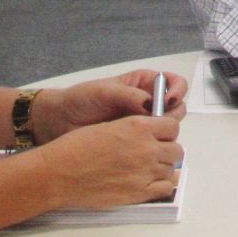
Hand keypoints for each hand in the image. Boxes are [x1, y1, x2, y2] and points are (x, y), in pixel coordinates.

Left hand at [33, 70, 187, 140]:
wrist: (60, 121)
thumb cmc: (82, 99)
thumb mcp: (105, 92)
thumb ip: (129, 96)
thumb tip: (151, 106)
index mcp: (145, 85)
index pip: (174, 84)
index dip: (177, 91)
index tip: (168, 101)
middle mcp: (149, 105)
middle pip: (176, 109)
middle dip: (171, 116)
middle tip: (154, 124)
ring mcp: (143, 126)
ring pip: (168, 131)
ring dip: (163, 135)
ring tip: (145, 139)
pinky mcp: (136, 145)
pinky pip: (154, 147)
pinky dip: (154, 150)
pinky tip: (143, 151)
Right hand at [40, 114, 183, 209]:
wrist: (59, 173)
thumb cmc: (76, 148)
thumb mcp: (109, 126)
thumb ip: (134, 130)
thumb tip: (148, 135)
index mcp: (138, 126)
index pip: (172, 127)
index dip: (166, 132)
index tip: (158, 137)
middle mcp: (146, 148)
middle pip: (176, 149)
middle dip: (167, 150)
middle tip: (153, 154)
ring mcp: (145, 171)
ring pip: (172, 169)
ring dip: (163, 168)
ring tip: (147, 170)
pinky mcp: (139, 192)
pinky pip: (166, 188)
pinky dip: (161, 185)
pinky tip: (149, 183)